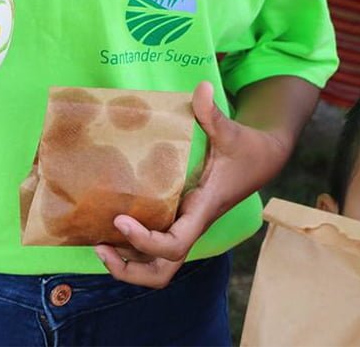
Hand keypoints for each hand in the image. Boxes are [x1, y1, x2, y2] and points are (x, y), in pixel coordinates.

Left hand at [95, 80, 290, 287]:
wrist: (261, 160)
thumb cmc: (244, 148)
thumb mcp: (230, 130)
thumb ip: (212, 113)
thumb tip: (201, 87)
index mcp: (201, 211)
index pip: (174, 245)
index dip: (145, 241)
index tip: (120, 220)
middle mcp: (190, 225)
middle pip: (162, 271)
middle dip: (130, 270)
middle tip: (100, 246)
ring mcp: (184, 225)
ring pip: (158, 265)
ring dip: (127, 263)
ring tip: (98, 243)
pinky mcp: (178, 217)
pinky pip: (154, 244)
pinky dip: (132, 245)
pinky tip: (110, 223)